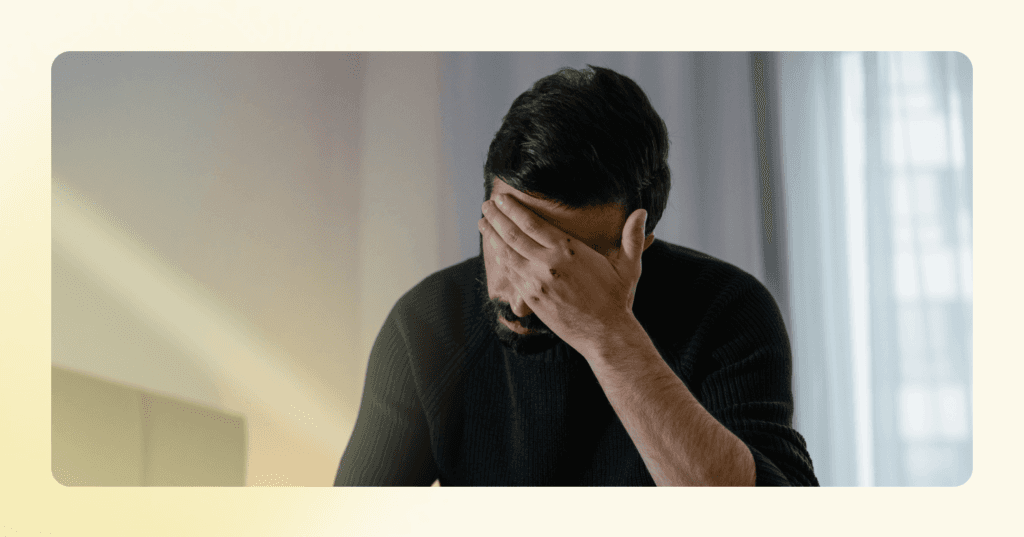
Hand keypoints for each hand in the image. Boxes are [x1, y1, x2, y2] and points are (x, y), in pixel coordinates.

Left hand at [478, 193, 648, 354]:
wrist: (605, 334)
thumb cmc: (617, 298)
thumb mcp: (628, 266)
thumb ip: (632, 237)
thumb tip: (643, 212)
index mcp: (568, 250)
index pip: (532, 223)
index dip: (513, 209)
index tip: (502, 199)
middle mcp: (548, 264)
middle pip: (513, 234)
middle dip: (497, 217)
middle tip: (486, 204)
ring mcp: (536, 282)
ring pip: (507, 254)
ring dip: (492, 236)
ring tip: (482, 222)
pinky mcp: (532, 299)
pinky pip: (511, 275)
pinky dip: (499, 259)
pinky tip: (493, 249)